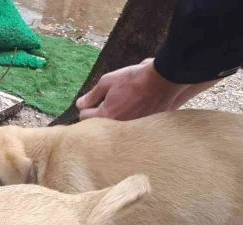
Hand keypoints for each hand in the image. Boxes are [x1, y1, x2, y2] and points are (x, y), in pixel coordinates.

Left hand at [76, 59, 219, 120]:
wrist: (163, 80)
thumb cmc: (134, 78)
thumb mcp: (107, 82)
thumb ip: (91, 95)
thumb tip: (79, 105)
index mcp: (105, 115)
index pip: (84, 116)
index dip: (88, 106)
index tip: (95, 99)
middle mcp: (116, 127)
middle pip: (96, 124)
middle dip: (98, 113)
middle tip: (108, 101)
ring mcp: (129, 129)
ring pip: (111, 127)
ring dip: (113, 117)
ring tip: (122, 104)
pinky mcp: (141, 129)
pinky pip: (126, 128)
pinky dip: (126, 119)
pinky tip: (133, 109)